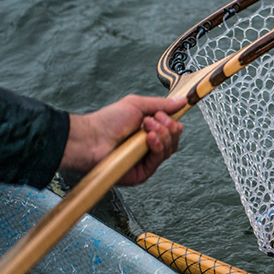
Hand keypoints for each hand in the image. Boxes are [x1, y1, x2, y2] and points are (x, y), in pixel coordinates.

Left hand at [60, 95, 185, 185]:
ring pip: (170, 149)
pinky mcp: (143, 172)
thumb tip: (182, 101)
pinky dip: (158, 146)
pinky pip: (159, 159)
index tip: (164, 114)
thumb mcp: (137, 105)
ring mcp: (146, 160)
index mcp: (148, 132)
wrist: (91, 138)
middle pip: (174, 140)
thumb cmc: (107, 122)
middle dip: (168, 127)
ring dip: (162, 135)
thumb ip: (161, 104)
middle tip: (152, 120)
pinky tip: (149, 138)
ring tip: (146, 127)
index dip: (172, 122)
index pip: (172, 130)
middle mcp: (149, 147)